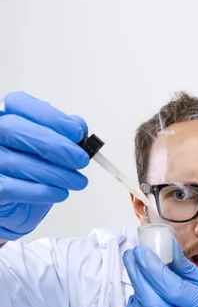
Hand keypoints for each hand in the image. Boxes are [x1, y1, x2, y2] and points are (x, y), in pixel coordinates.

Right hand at [0, 92, 89, 239]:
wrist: (17, 203)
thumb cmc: (29, 171)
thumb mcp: (46, 149)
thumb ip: (60, 133)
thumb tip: (79, 125)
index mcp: (3, 117)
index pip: (19, 103)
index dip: (50, 116)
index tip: (77, 132)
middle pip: (15, 128)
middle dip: (55, 145)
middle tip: (81, 159)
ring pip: (18, 161)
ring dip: (56, 173)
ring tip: (77, 181)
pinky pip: (13, 188)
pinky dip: (43, 191)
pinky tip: (60, 193)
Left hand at [123, 240, 197, 306]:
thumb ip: (184, 267)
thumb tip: (165, 245)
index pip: (173, 288)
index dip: (153, 268)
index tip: (141, 251)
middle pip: (153, 302)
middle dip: (138, 275)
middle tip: (131, 257)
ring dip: (135, 292)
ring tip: (137, 275)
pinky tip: (137, 299)